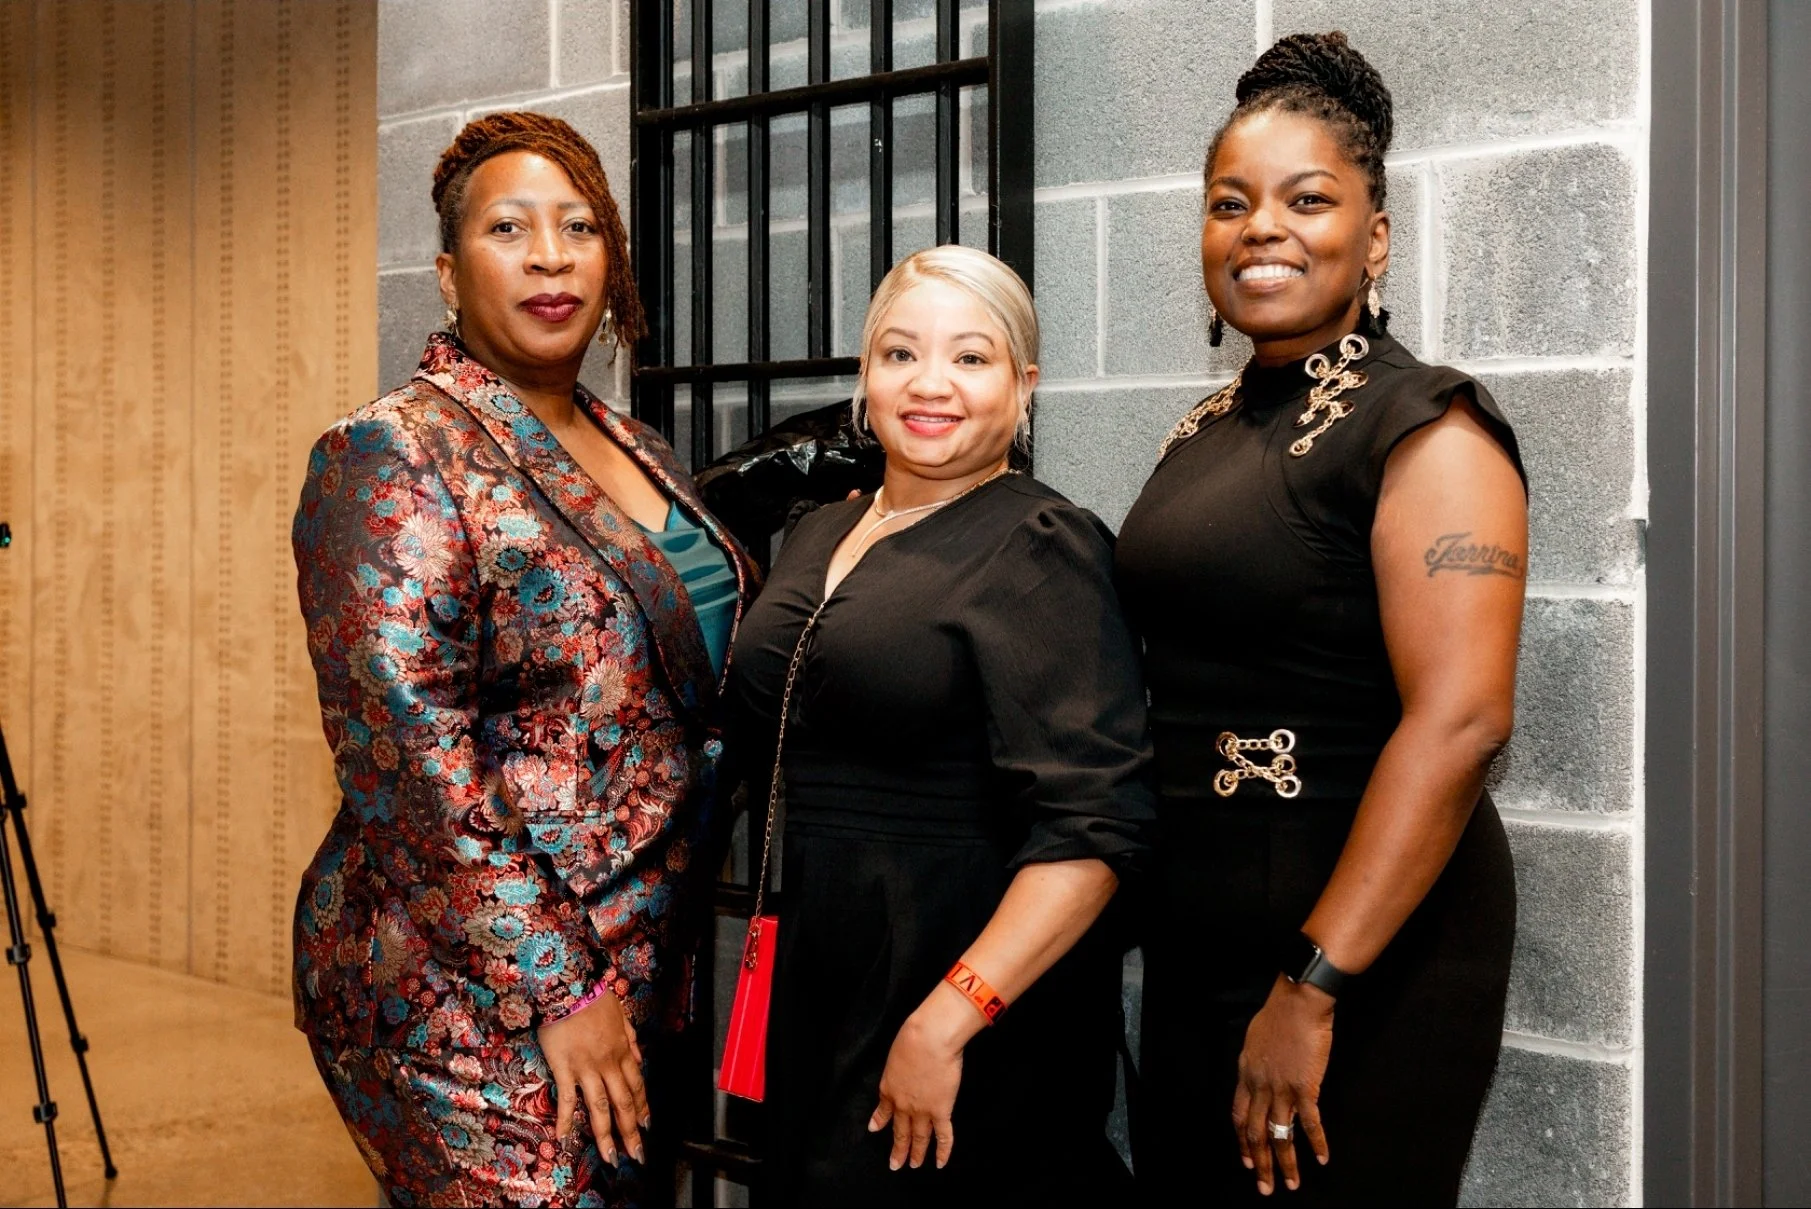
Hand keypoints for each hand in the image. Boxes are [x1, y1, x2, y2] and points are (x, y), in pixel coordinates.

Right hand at [538, 991, 648, 1166]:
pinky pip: (567, 1098)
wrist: (569, 985)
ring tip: (611, 1157)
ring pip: (600, 1107)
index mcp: (622, 1051)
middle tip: (637, 1154)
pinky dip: (565, 1119)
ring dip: (607, 1135)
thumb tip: (638, 1059)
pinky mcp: (565, 1068)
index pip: (637, 1086)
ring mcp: (587, 1068)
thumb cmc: (593, 997)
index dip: (643, 1108)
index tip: (646, 1125)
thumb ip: (630, 1039)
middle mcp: (608, 1064)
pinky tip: (564, 1137)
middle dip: (632, 1131)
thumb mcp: (620, 1015)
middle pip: (623, 1103)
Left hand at [868, 987, 975, 1169]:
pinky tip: (939, 1163)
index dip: (880, 1121)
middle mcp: (903, 1104)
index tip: (875, 1129)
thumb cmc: (913, 1037)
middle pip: (900, 1131)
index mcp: (889, 1088)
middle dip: (897, 1149)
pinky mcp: (941, 1110)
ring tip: (914, 1165)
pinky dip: (942, 1151)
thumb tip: (898, 1067)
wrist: (929, 1040)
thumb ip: (896, 1067)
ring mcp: (922, 1110)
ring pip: (918, 1138)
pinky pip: (942, 1136)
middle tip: (894, 1164)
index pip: (884, 1110)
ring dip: (916, 1153)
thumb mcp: (895, 1054)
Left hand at [1231, 975, 1333, 1194]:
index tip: (1247, 1162)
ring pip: (1279, 1134)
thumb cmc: (1279, 1015)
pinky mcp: (1305, 1087)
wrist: (1297, 1002)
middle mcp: (1259, 1086)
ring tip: (1291, 1184)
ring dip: (1286, 1162)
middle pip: (1255, 1133)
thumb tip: (1258, 1078)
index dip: (1242, 1142)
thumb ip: (1255, 1066)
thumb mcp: (1255, 1042)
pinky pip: (1309, 1122)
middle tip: (1265, 1188)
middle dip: (1260, 1164)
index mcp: (1246, 1075)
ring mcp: (1281, 1088)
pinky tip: (1323, 1158)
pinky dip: (1317, 1142)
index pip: (1239, 1116)